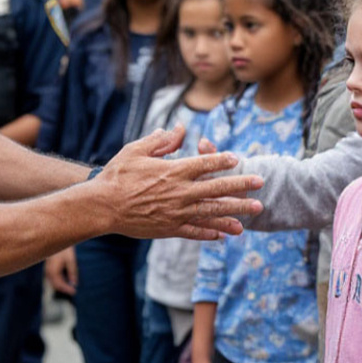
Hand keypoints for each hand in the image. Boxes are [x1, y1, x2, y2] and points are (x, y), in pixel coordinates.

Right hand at [45, 247, 77, 295]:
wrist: (56, 240)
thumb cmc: (64, 249)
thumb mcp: (71, 261)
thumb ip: (72, 273)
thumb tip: (74, 284)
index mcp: (53, 271)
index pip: (59, 285)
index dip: (67, 290)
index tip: (74, 292)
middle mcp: (48, 272)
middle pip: (55, 285)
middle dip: (64, 289)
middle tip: (73, 291)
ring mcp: (47, 270)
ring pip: (53, 282)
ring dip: (61, 286)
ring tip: (69, 287)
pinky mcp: (48, 268)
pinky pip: (52, 278)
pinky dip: (58, 281)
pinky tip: (65, 280)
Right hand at [98, 126, 264, 240]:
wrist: (101, 206)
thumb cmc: (117, 175)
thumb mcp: (136, 150)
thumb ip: (160, 141)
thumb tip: (178, 129)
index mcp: (173, 170)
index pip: (206, 164)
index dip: (223, 161)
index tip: (238, 159)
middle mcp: (180, 192)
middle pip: (217, 187)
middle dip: (241, 185)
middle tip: (260, 182)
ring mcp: (176, 212)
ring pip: (212, 212)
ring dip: (235, 211)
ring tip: (254, 211)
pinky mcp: (169, 228)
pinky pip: (195, 231)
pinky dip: (211, 232)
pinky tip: (225, 233)